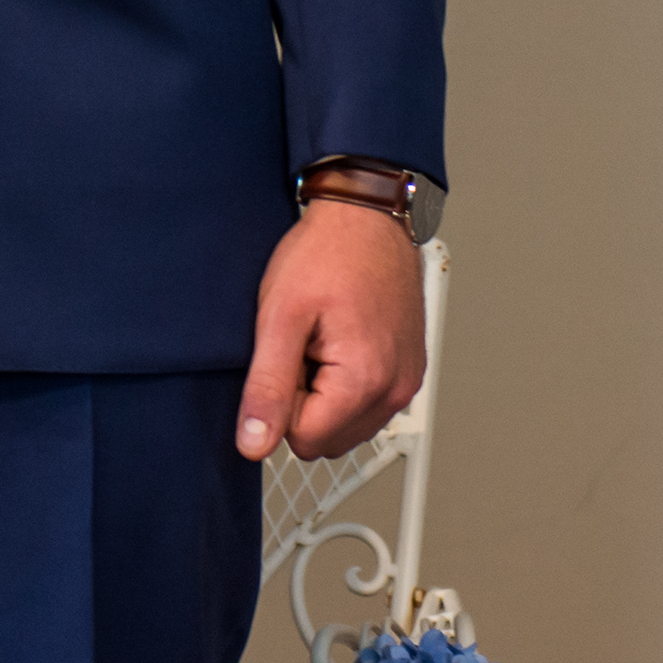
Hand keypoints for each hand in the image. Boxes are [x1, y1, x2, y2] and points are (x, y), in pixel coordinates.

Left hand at [237, 200, 425, 461]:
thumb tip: (254, 445)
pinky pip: (366, 405)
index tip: (285, 355)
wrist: (366, 217)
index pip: (302, 440)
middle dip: (303, 401)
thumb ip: (267, 388)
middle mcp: (396, 391)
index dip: (280, 401)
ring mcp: (406, 382)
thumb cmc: (325, 255)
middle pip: (326, 438)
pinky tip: (338, 340)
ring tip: (320, 341)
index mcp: (365, 383)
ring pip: (345, 426)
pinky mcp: (408, 371)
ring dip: (324, 395)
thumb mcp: (279, 318)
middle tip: (301, 346)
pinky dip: (345, 384)